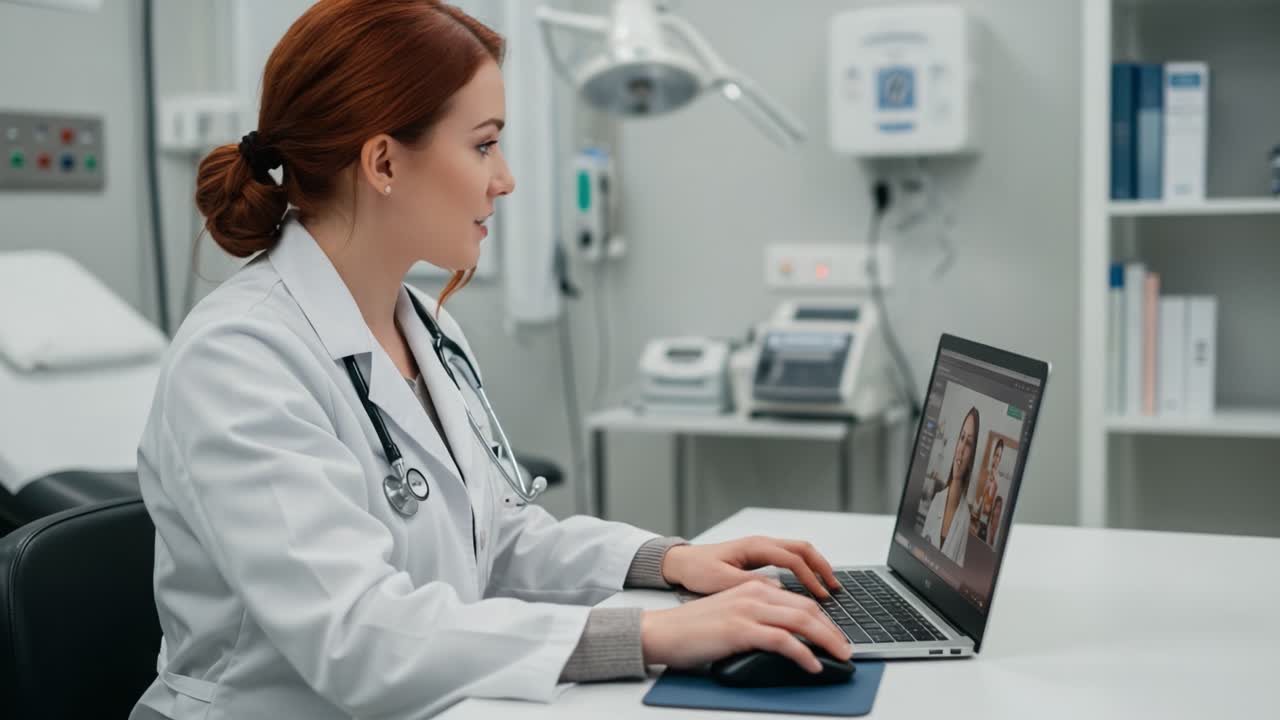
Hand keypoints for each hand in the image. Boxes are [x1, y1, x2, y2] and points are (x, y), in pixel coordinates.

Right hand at [641, 581, 853, 671]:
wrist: (662, 631)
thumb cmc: (693, 628)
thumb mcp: (731, 613)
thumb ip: (757, 614)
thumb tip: (784, 631)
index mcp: (753, 588)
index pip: (800, 600)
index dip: (824, 619)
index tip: (836, 636)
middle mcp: (754, 594)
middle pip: (807, 608)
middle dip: (833, 630)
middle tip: (846, 648)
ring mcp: (748, 610)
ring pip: (801, 620)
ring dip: (827, 640)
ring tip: (840, 657)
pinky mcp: (741, 630)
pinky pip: (783, 640)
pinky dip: (803, 654)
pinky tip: (813, 665)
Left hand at [661, 536, 841, 597]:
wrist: (681, 563)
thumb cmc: (697, 570)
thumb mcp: (721, 581)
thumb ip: (749, 584)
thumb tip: (778, 589)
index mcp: (755, 547)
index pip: (792, 559)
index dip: (810, 578)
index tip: (820, 596)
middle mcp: (761, 543)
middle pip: (802, 548)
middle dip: (822, 567)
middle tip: (835, 587)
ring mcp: (761, 548)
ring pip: (798, 551)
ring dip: (816, 566)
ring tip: (828, 585)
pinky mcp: (758, 556)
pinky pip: (789, 557)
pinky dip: (805, 568)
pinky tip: (809, 583)